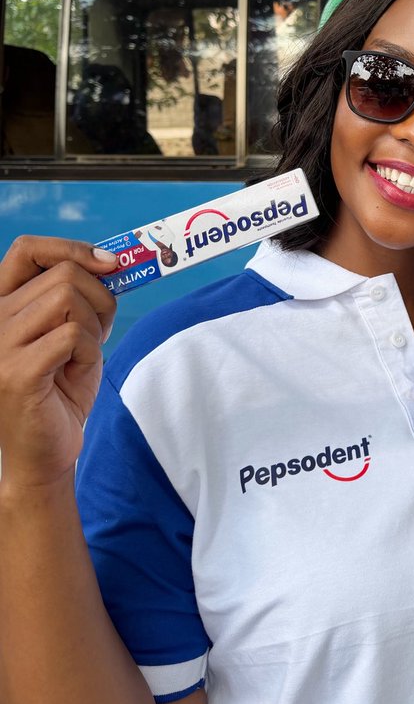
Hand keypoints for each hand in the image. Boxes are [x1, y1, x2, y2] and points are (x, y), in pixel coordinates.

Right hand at [0, 237, 117, 490]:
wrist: (43, 455)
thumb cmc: (59, 392)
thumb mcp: (70, 332)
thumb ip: (78, 296)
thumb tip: (112, 260)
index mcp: (1, 306)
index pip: (27, 250)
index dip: (72, 248)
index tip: (109, 263)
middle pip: (64, 275)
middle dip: (100, 298)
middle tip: (99, 333)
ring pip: (70, 299)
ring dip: (94, 326)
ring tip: (83, 356)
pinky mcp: (15, 372)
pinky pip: (73, 335)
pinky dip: (90, 352)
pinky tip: (75, 374)